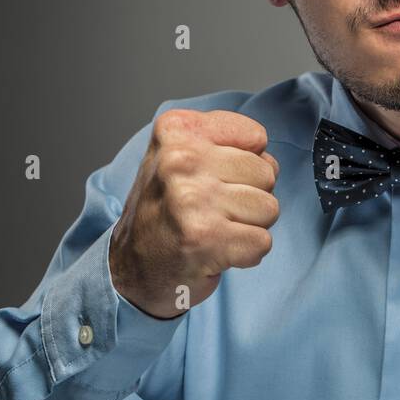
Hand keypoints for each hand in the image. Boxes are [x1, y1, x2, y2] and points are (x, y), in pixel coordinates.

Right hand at [109, 109, 279, 318]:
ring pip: (269, 208)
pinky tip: (215, 251)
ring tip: (214, 229)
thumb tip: (268, 157)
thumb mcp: (180, 154)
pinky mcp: (204, 238)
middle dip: (250, 197)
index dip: (245, 164)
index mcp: (177, 130)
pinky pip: (262, 242)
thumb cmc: (166, 210)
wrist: (130, 268)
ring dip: (248, 226)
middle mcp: (180, 160)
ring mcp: (191, 199)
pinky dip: (245, 254)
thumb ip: (225, 140)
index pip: (256, 137)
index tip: (213, 178)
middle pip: (267, 173)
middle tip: (213, 210)